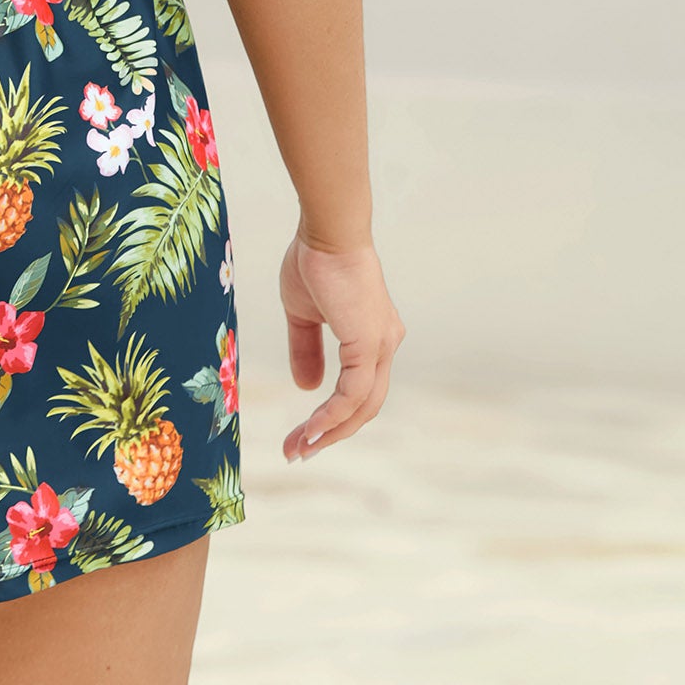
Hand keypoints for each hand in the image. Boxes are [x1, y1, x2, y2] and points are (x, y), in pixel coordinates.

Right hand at [278, 228, 403, 461]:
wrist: (327, 232)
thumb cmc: (315, 261)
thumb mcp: (303, 314)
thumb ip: (306, 350)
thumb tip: (307, 389)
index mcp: (372, 336)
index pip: (358, 389)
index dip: (331, 416)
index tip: (302, 434)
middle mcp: (385, 344)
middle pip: (364, 407)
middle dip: (331, 433)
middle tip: (298, 452)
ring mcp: (381, 346)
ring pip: (362, 406)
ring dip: (330, 431)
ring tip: (300, 448)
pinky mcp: (369, 344)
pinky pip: (353, 393)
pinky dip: (332, 415)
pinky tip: (312, 429)